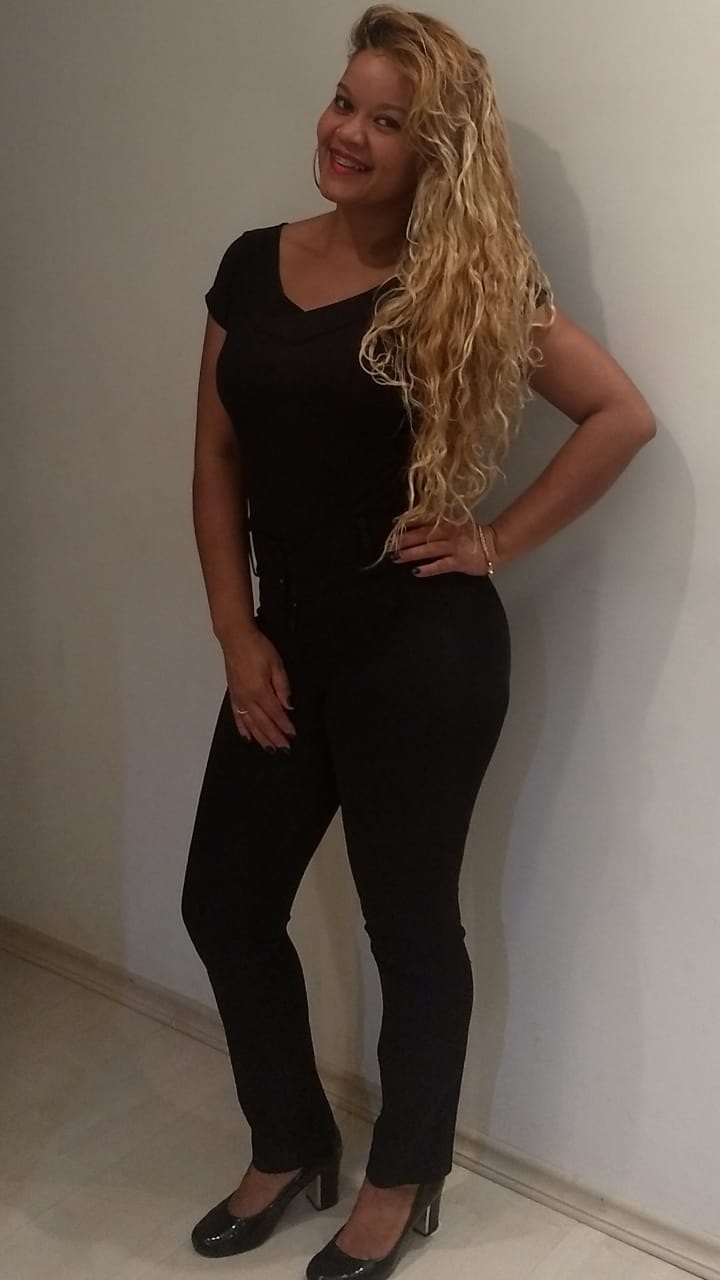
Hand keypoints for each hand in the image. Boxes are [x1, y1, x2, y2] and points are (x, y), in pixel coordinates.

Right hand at [223, 625, 295, 749]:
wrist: (236, 638)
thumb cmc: (258, 648)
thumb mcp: (277, 664)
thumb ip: (283, 688)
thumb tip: (288, 706)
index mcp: (260, 691)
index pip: (276, 714)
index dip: (285, 726)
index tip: (292, 735)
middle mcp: (248, 699)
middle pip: (263, 723)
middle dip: (274, 738)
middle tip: (284, 750)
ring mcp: (239, 698)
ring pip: (250, 724)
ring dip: (261, 738)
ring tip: (269, 749)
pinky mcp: (233, 695)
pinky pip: (237, 717)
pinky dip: (243, 729)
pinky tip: (248, 737)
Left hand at [392, 518, 497, 576]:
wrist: (496, 544)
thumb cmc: (475, 536)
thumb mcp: (457, 525)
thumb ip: (440, 524)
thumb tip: (417, 525)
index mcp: (447, 522)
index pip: (424, 521)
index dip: (407, 524)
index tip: (392, 526)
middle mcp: (449, 533)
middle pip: (422, 535)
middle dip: (404, 540)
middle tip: (388, 545)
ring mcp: (454, 547)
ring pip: (428, 549)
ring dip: (411, 553)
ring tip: (397, 557)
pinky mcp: (459, 562)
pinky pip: (441, 565)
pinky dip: (428, 568)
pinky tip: (416, 571)